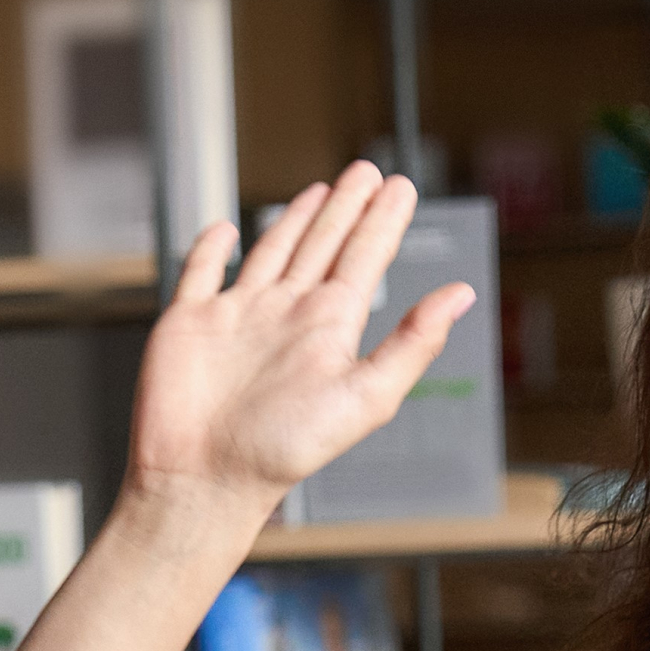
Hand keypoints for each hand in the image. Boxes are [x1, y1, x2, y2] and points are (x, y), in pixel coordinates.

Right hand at [120, 159, 472, 534]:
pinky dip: (211, 249)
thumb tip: (461, 295)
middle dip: (347, 207)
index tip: (402, 186)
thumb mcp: (366, 397)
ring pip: (272, 251)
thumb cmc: (282, 452)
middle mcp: (286, 315)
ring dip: (296, 219)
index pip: (365, 257)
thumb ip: (412, 343)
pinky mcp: (189, 322)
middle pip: (324, 244)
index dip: (384, 220)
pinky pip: (200, 272)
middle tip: (368, 171)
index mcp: (329, 327)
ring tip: (320, 191)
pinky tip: (224, 231)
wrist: (203, 479)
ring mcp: (237, 316)